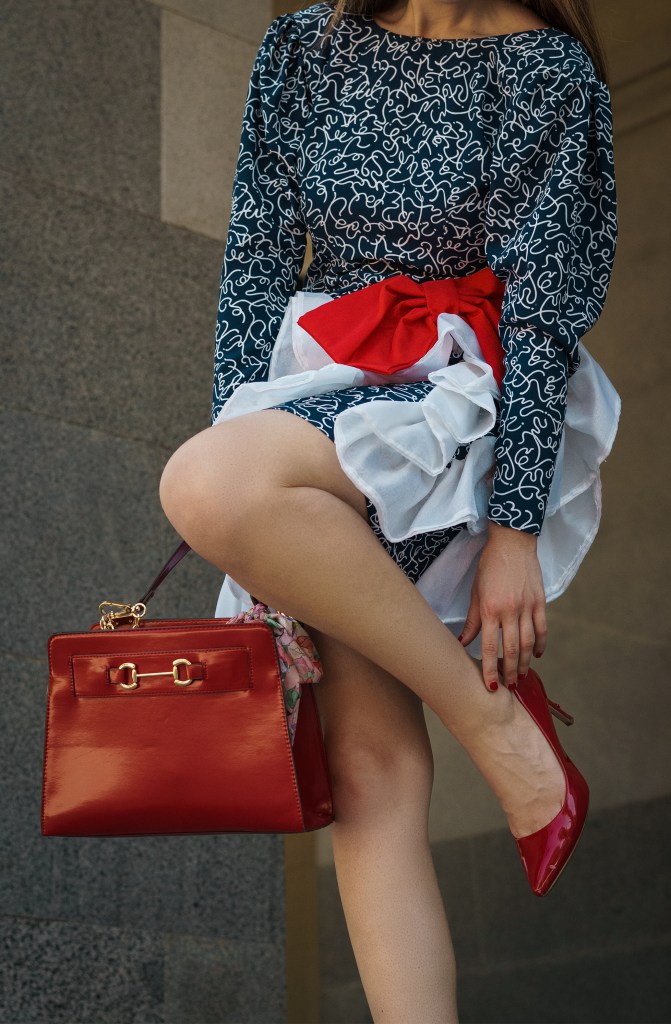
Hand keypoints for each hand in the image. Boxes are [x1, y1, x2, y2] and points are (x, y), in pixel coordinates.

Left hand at [458, 521, 547, 689]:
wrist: (512, 542)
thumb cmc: (489, 566)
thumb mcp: (475, 592)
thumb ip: (472, 620)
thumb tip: (463, 642)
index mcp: (490, 609)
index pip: (490, 647)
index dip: (491, 669)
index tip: (491, 686)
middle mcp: (510, 611)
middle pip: (512, 650)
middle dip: (510, 672)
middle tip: (509, 687)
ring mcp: (527, 607)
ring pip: (528, 643)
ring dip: (525, 663)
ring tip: (521, 676)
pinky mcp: (540, 602)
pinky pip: (542, 629)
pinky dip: (540, 644)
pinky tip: (536, 655)